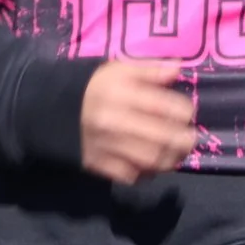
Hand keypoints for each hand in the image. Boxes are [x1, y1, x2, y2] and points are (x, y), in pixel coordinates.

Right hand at [79, 60, 194, 183]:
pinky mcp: (99, 165)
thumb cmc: (96, 88)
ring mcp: (107, 146)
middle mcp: (115, 121)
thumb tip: (178, 68)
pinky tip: (151, 164)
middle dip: (183, 139)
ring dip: (170, 159)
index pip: (165, 106)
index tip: (187, 113)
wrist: (56, 111)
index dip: (184, 111)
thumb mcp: (119, 69)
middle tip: (189, 137)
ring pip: (150, 161)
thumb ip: (150, 69)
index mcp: (122, 93)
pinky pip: (131, 176)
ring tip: (175, 152)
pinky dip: (146, 173)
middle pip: (162, 138)